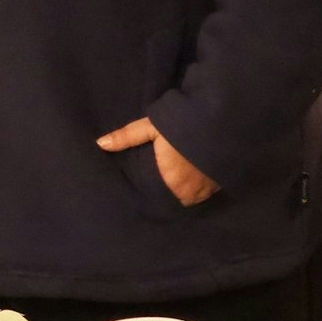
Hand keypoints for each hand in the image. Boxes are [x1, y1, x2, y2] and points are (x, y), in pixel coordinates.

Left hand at [96, 118, 219, 205]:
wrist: (221, 120)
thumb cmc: (182, 125)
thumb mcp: (151, 128)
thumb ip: (126, 137)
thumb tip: (100, 143)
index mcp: (172, 182)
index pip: (158, 200)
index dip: (153, 197)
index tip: (146, 192)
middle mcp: (190, 191)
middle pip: (175, 200)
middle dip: (169, 195)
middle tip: (161, 186)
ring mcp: (209, 189)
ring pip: (192, 198)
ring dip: (185, 192)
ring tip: (178, 183)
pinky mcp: (222, 183)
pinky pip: (207, 192)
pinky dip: (200, 188)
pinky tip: (196, 177)